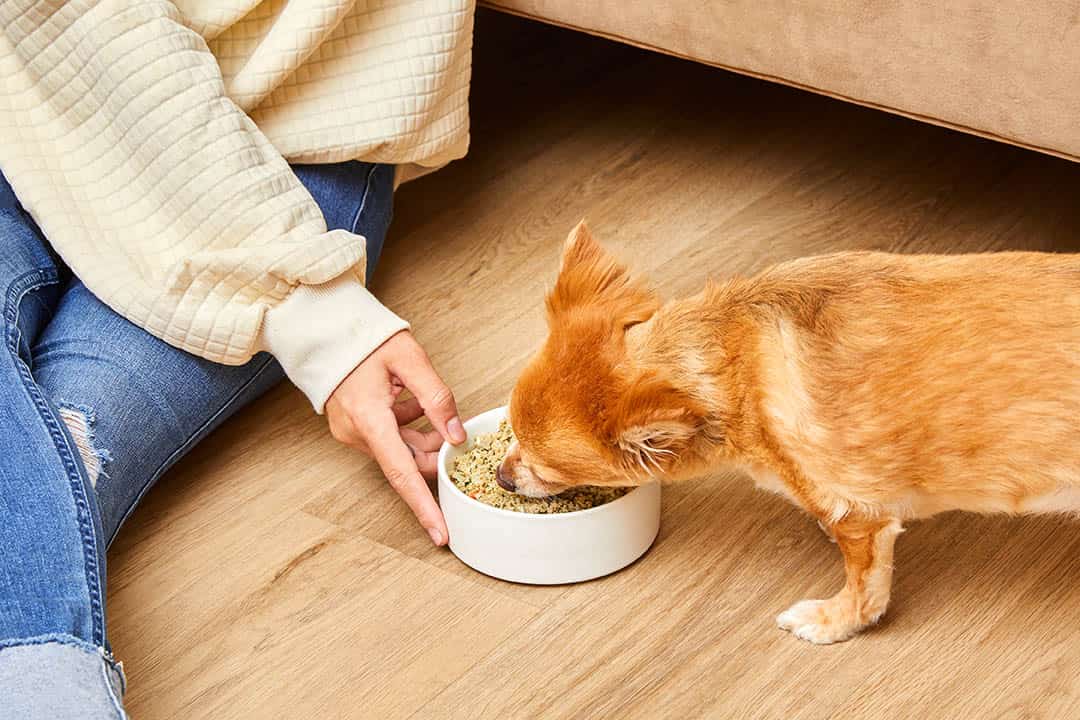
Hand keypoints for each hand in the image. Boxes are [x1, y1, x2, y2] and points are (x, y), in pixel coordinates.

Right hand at [325, 330, 465, 545]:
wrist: (325, 329)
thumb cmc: (365, 339)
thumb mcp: (409, 359)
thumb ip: (436, 398)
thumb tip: (457, 436)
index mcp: (369, 420)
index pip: (403, 474)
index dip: (424, 506)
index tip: (441, 534)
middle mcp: (357, 433)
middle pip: (407, 462)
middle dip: (434, 453)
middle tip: (453, 428)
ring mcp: (352, 432)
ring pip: (400, 450)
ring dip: (422, 436)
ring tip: (423, 401)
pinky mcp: (353, 427)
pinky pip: (389, 439)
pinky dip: (407, 427)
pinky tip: (410, 402)